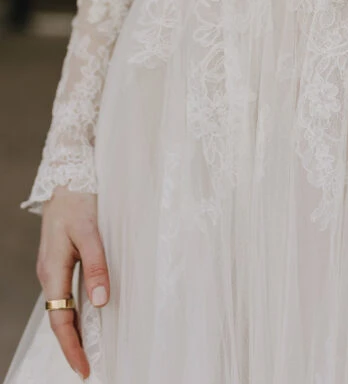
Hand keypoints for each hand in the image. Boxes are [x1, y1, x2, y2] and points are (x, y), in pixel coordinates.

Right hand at [36, 186, 109, 379]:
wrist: (66, 179)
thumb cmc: (78, 203)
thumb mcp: (89, 232)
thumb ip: (96, 266)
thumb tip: (100, 302)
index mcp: (52, 271)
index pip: (59, 321)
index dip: (71, 347)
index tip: (83, 370)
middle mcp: (49, 273)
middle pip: (59, 318)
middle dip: (72, 345)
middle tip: (89, 368)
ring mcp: (53, 268)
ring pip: (61, 307)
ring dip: (74, 330)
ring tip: (90, 350)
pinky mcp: (60, 260)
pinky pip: (65, 293)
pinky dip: (75, 311)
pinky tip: (89, 315)